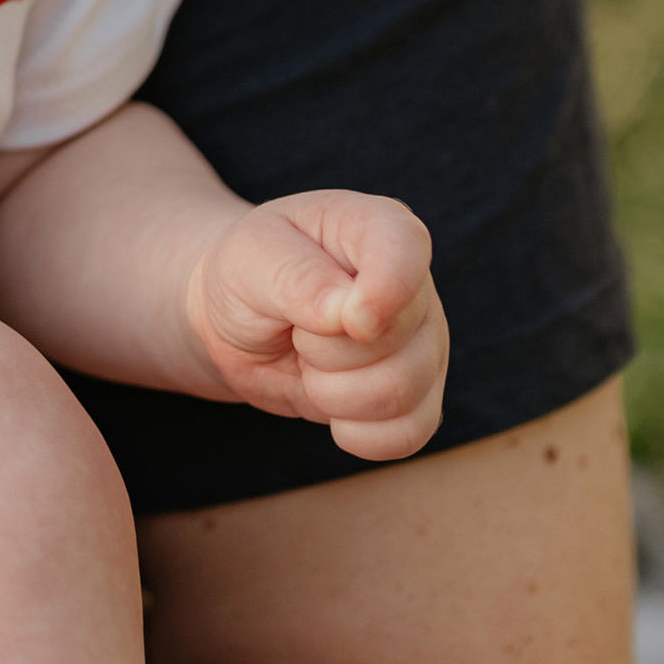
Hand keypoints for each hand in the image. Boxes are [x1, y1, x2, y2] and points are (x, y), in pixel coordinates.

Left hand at [183, 190, 448, 460]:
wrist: (239, 320)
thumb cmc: (249, 272)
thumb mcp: (250, 257)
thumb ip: (296, 277)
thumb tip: (347, 313)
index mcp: (378, 227)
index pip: (407, 249)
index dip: (383, 292)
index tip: (345, 320)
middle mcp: (415, 287)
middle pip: (396, 341)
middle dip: (324, 351)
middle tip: (296, 328)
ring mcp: (424, 344)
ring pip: (402, 394)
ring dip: (332, 393)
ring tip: (309, 361)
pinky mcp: (419, 397)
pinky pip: (407, 435)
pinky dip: (357, 433)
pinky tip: (331, 407)